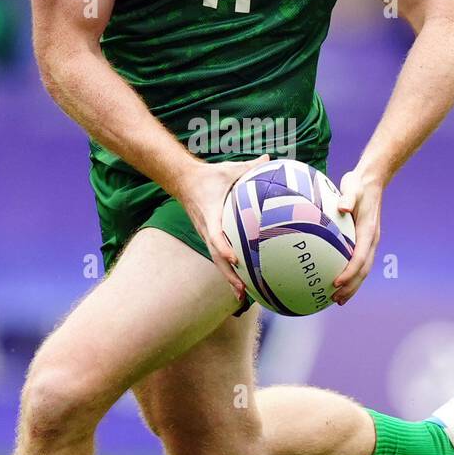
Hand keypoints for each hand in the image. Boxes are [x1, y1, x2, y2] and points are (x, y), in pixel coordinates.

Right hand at [176, 154, 270, 302]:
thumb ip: (249, 166)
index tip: (235, 259)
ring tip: (242, 295)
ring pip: (216, 261)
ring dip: (228, 278)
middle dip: (228, 275)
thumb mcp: (229, 169)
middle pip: (216, 257)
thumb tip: (269, 158)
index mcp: (210, 215)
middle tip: (242, 290)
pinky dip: (228, 269)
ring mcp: (206, 234)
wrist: (184, 180)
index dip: (224, 248)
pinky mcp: (208, 236)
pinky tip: (241, 280)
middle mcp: (206, 229)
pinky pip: (218, 255)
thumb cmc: (208, 175)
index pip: (215, 235)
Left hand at [331, 167, 382, 304]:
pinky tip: (336, 282)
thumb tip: (343, 206)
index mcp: (368, 231)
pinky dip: (350, 274)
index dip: (350, 272)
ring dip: (352, 286)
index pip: (360, 257)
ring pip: (363, 270)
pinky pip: (358, 262)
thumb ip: (348, 197)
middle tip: (336, 299)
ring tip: (338, 300)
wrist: (370, 181)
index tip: (336, 283)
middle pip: (363, 270)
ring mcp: (369, 242)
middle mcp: (371, 240)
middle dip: (351, 287)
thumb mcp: (352, 187)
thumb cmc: (358, 185)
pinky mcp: (363, 241)